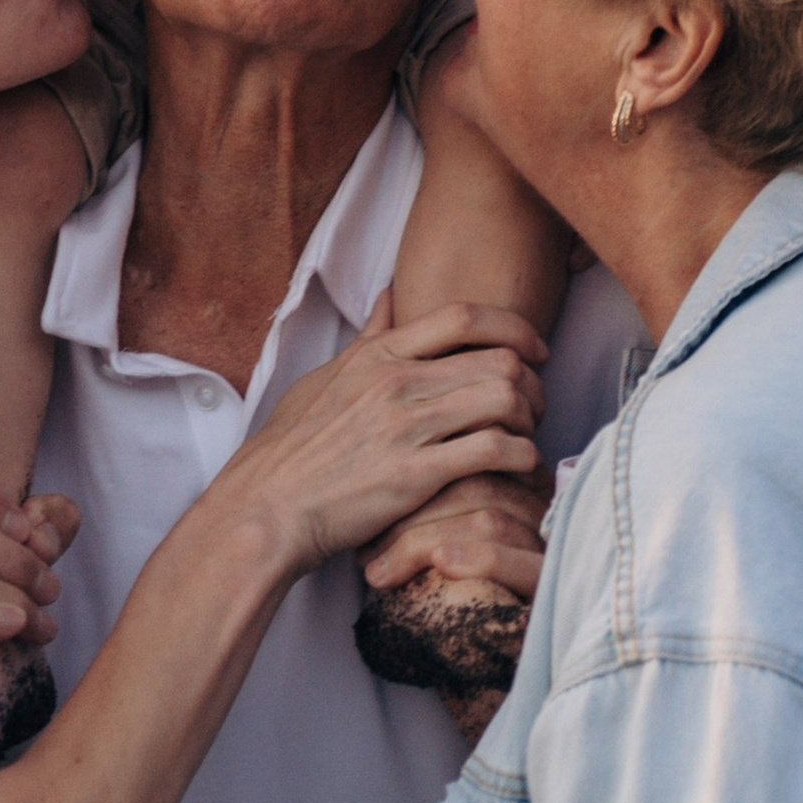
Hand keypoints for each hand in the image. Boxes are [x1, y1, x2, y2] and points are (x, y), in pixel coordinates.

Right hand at [214, 298, 544, 579]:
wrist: (267, 507)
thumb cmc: (291, 447)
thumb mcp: (324, 377)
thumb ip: (368, 337)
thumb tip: (392, 295)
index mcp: (378, 355)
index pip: (463, 316)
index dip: (513, 328)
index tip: (533, 349)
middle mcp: (397, 382)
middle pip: (498, 358)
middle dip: (532, 381)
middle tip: (535, 405)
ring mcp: (407, 427)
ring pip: (503, 399)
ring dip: (529, 419)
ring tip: (526, 438)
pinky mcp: (415, 475)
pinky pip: (492, 451)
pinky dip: (521, 458)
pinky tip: (520, 469)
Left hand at [360, 463, 551, 602]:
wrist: (515, 671)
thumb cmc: (471, 614)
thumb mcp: (447, 564)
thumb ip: (431, 529)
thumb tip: (374, 520)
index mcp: (515, 499)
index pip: (466, 471)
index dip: (414, 492)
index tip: (368, 525)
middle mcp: (537, 517)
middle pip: (476, 489)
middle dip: (411, 519)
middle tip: (365, 557)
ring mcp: (550, 551)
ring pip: (489, 521)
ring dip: (426, 542)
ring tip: (381, 574)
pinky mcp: (553, 589)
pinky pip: (520, 563)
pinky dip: (479, 558)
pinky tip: (442, 564)